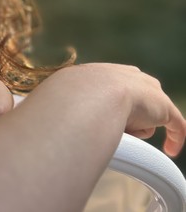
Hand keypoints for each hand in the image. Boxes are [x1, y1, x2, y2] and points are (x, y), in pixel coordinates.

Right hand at [57, 63, 185, 157]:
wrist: (92, 93)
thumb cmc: (72, 95)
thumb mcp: (63, 93)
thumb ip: (65, 100)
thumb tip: (49, 112)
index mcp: (105, 72)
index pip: (114, 88)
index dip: (112, 103)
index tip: (106, 115)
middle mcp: (128, 76)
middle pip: (134, 99)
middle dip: (129, 113)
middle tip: (114, 125)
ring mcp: (148, 90)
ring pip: (147, 115)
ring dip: (137, 127)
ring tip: (118, 129)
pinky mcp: (164, 107)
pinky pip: (175, 125)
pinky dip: (175, 137)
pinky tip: (172, 149)